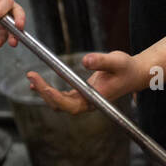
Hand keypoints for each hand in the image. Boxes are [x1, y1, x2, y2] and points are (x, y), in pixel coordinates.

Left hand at [0, 0, 24, 49]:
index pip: (5, 2)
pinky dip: (0, 42)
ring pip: (13, 27)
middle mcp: (4, 7)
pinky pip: (4, 36)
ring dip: (14, 36)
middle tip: (19, 27)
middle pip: (18, 12)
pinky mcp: (0, 29)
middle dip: (20, 19)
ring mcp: (4, 19)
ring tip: (12, 43)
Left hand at [27, 50, 146, 114]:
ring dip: (44, 92)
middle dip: (43, 92)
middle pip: (59, 105)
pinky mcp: (82, 94)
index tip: (42, 85)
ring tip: (31, 78)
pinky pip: (62, 96)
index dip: (53, 96)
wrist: (135, 74)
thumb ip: (100, 61)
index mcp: (94, 99)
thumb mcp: (115, 61)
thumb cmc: (127, 68)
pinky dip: (50, 90)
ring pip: (59, 102)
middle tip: (31, 76)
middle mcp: (87, 103)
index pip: (69, 104)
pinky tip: (39, 83)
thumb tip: (85, 60)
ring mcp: (84, 100)